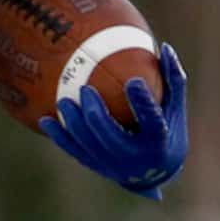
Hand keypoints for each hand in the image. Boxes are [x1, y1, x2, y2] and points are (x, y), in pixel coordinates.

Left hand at [38, 43, 188, 198]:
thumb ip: (172, 80)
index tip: (133, 81)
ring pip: (88, 143)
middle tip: (85, 90)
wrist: (155, 174)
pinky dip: (59, 136)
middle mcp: (134, 156)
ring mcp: (112, 164)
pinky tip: (45, 120)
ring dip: (73, 122)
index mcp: (158, 141)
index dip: (142, 102)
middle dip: (95, 112)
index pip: (152, 121)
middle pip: (110, 134)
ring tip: (63, 101)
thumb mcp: (174, 109)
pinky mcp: (96, 166)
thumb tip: (165, 46)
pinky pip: (73, 150)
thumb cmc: (168, 131)